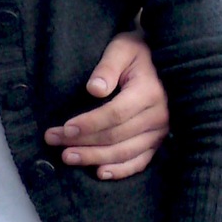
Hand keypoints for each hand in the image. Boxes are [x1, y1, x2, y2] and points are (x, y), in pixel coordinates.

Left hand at [44, 32, 169, 178]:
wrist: (167, 61)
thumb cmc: (138, 52)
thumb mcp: (122, 49)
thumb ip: (108, 67)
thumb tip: (94, 89)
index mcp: (148, 92)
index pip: (115, 114)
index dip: (89, 124)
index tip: (64, 128)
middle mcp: (158, 116)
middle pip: (116, 136)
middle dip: (83, 141)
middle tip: (54, 141)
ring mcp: (160, 132)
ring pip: (125, 152)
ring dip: (95, 158)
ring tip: (68, 157)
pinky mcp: (158, 141)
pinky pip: (140, 161)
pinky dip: (120, 170)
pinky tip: (99, 172)